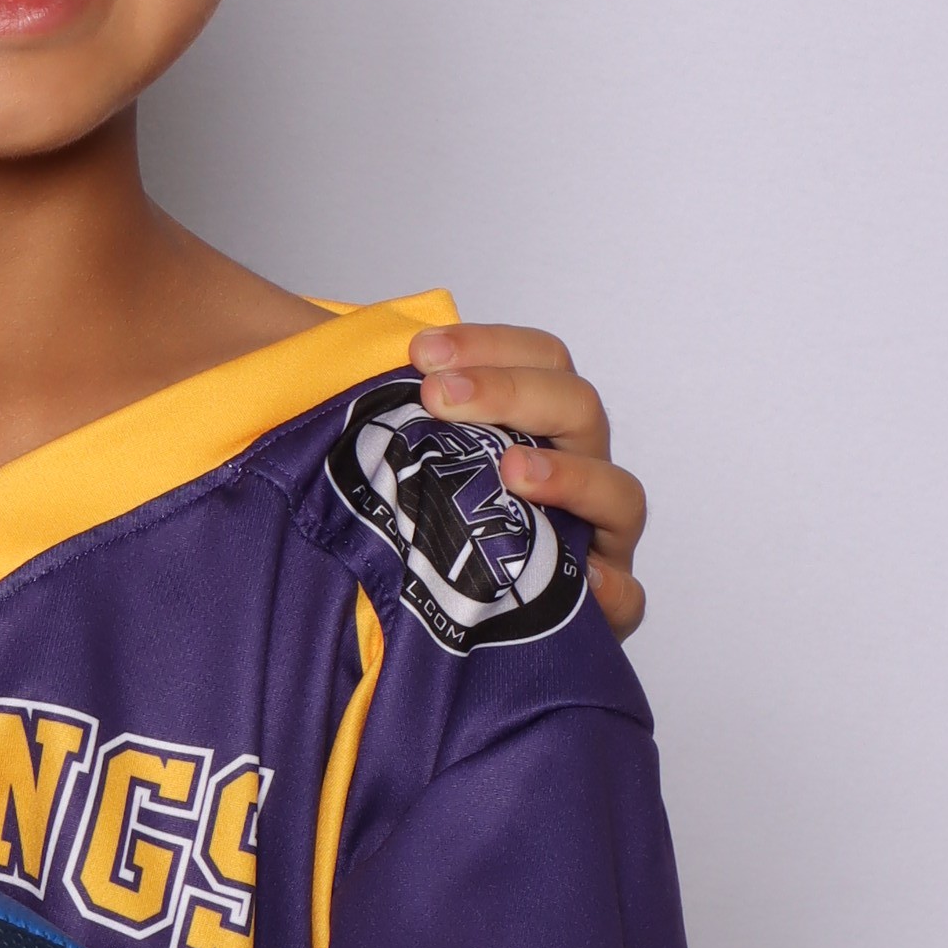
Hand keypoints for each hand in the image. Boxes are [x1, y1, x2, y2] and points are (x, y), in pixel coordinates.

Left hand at [411, 320, 646, 641]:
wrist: (429, 607)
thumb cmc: (418, 511)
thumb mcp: (402, 446)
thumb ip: (387, 401)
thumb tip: (321, 340)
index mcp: (541, 419)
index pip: (542, 357)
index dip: (489, 345)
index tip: (422, 352)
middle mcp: (577, 466)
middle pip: (578, 407)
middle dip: (510, 392)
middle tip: (440, 397)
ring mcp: (596, 532)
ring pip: (618, 491)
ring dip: (569, 475)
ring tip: (511, 471)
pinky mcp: (602, 600)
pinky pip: (627, 596)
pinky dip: (612, 590)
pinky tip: (582, 582)